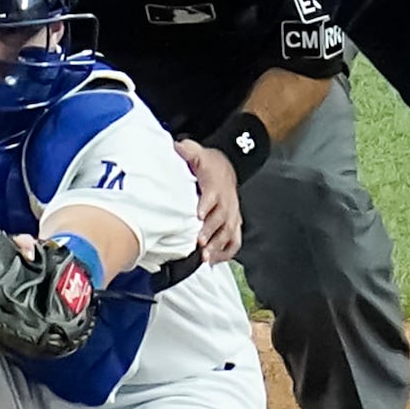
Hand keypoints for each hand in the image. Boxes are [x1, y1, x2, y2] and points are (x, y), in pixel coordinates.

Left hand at [176, 138, 244, 261]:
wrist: (226, 168)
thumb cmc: (209, 165)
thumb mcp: (197, 153)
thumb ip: (187, 151)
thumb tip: (175, 147)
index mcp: (215, 186)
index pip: (212, 196)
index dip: (206, 205)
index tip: (199, 215)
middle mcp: (226, 202)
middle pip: (221, 219)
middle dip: (210, 232)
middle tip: (199, 242)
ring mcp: (232, 215)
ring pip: (229, 232)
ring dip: (218, 245)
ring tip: (205, 256)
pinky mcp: (234, 224)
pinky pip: (234, 241)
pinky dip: (226, 252)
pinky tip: (214, 261)